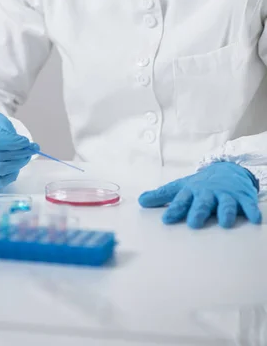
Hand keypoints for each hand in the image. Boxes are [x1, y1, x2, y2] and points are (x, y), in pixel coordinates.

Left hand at [138, 162, 261, 228]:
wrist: (226, 170)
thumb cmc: (200, 185)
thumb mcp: (181, 187)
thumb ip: (161, 195)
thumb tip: (140, 201)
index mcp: (192, 191)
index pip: (181, 201)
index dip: (174, 210)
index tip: (166, 220)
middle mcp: (208, 193)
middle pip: (203, 202)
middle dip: (198, 211)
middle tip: (193, 223)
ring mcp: (226, 194)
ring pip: (226, 203)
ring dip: (226, 212)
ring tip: (225, 223)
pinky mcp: (242, 197)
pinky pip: (248, 204)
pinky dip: (252, 211)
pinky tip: (254, 219)